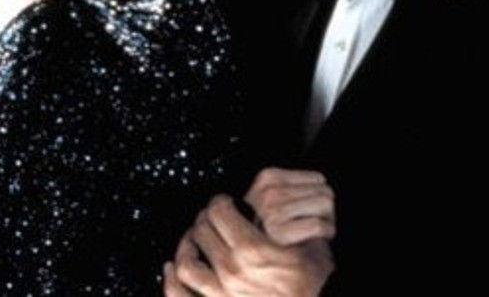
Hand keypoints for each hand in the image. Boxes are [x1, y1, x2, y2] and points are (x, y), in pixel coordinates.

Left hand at [165, 196, 332, 296]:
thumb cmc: (316, 284)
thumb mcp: (309, 246)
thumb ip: (286, 225)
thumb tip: (268, 208)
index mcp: (252, 249)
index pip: (219, 211)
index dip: (220, 202)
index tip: (225, 203)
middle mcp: (231, 271)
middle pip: (201, 231)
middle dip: (205, 219)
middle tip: (212, 218)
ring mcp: (221, 294)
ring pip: (186, 262)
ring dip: (186, 246)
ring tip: (192, 240)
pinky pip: (181, 295)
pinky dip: (171, 281)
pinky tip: (172, 269)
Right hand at [243, 168, 334, 246]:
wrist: (259, 262)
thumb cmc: (274, 232)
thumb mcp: (280, 199)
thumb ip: (297, 188)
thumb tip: (323, 184)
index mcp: (267, 178)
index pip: (318, 179)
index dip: (320, 198)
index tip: (310, 212)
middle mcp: (267, 192)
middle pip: (324, 191)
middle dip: (325, 210)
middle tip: (313, 225)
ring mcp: (271, 211)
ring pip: (324, 204)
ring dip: (326, 221)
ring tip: (313, 232)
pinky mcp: (279, 232)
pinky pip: (319, 225)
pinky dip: (324, 233)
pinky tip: (314, 240)